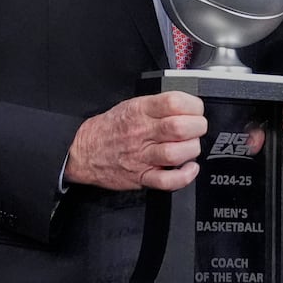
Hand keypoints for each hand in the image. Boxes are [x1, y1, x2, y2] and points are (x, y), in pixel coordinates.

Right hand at [64, 91, 207, 191]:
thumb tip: (188, 107)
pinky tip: (189, 168)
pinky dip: (184, 176)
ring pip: (175, 153)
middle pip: (179, 128)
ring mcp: (141, 156)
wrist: (84, 151)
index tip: (196, 109)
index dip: (193, 105)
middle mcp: (141, 132)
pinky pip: (166, 181)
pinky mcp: (141, 177)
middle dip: (197, 127)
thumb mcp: (131, 105)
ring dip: (191, 150)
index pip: (173, 102)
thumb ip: (158, 106)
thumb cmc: (111, 128)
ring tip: (191, 147)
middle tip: (198, 128)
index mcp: (140, 110)